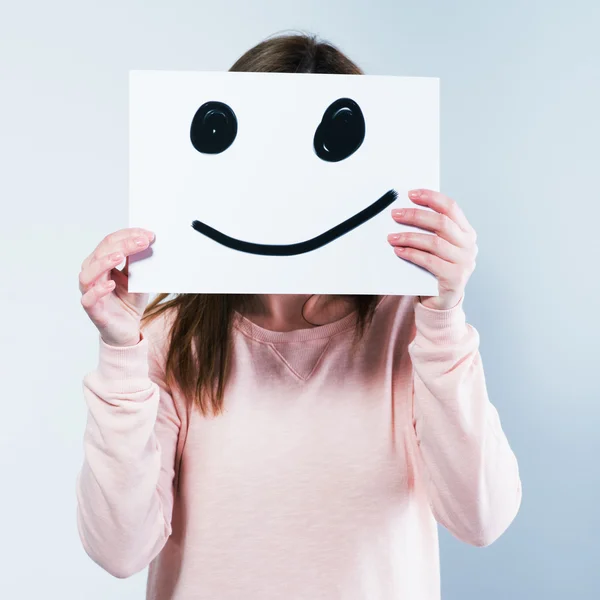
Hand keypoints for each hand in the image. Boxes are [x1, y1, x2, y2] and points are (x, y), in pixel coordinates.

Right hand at [79, 228, 154, 345]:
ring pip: (88, 273)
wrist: (129, 329)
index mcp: (101, 263)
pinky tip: (110, 284)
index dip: (128, 235)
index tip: (148, 234)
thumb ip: (138, 263)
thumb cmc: (130, 301)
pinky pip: (89, 298)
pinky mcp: (93, 310)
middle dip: (123, 244)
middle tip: (143, 241)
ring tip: (121, 256)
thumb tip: (146, 242)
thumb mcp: (138, 278)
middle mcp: (92, 275)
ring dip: (104, 262)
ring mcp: (90, 292)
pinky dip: (98, 290)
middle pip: (100, 253)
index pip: (110, 242)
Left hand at [387, 189, 477, 310]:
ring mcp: (464, 262)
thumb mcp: (437, 247)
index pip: (451, 208)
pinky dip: (412, 254)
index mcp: (467, 232)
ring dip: (409, 237)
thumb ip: (431, 231)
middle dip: (415, 216)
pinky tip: (399, 251)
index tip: (410, 194)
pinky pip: (429, 261)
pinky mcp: (455, 278)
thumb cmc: (434, 269)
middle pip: (441, 223)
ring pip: (434, 242)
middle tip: (395, 214)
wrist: (441, 301)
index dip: (431, 198)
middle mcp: (469, 245)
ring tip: (391, 237)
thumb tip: (405, 210)